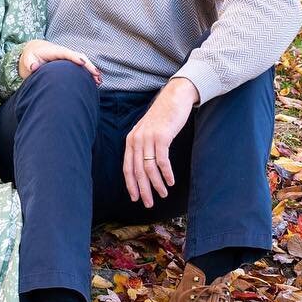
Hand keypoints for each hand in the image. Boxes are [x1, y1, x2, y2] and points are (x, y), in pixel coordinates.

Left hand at [18, 39, 100, 84]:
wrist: (34, 52)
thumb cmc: (31, 57)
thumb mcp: (27, 59)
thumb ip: (30, 63)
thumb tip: (34, 67)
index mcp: (54, 51)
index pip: (66, 53)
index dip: (74, 57)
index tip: (82, 63)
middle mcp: (64, 53)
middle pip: (79, 57)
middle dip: (88, 65)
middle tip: (96, 75)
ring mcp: (68, 58)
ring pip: (83, 62)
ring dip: (91, 70)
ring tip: (99, 81)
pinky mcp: (70, 63)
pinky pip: (81, 66)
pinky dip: (89, 73)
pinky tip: (95, 82)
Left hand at [123, 77, 198, 207]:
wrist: (174, 97)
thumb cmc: (163, 116)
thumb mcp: (148, 131)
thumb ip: (143, 146)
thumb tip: (144, 167)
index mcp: (131, 140)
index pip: (127, 168)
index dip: (130, 185)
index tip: (135, 198)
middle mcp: (137, 139)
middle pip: (137, 171)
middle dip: (143, 190)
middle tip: (149, 204)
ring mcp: (148, 138)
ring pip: (149, 168)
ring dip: (156, 184)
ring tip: (163, 194)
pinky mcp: (161, 136)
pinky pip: (162, 161)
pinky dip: (166, 174)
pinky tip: (171, 182)